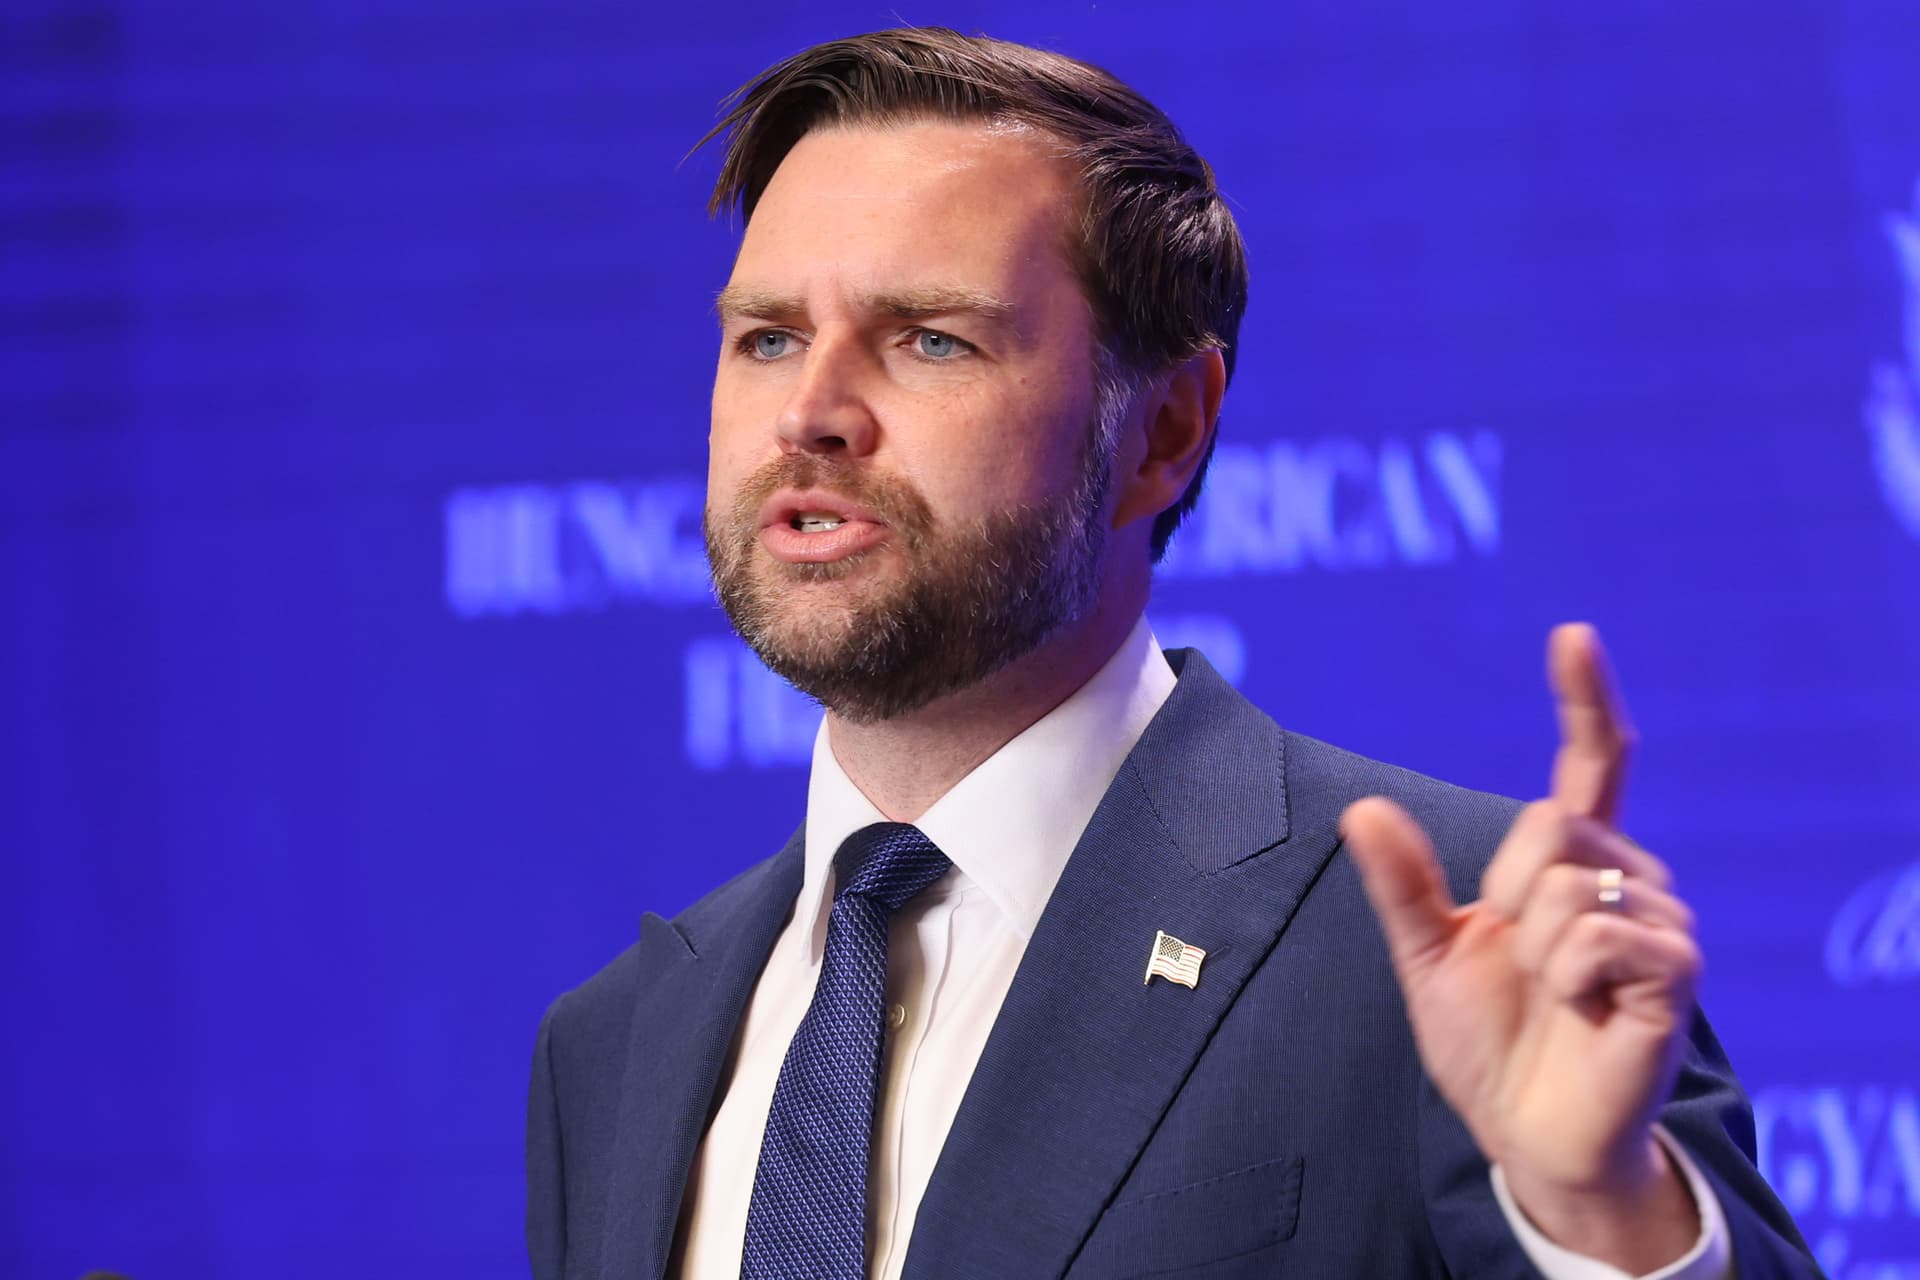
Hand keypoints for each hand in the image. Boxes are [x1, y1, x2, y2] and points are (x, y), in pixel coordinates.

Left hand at [1341, 624, 1702, 1269]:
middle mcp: (1628, 879)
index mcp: (1572, 865)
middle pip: (1554, 822)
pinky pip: (1600, 935)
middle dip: (1512, 891)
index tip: (1572, 634)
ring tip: (1557, 997)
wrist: (1529, 1135)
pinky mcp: (1676, 974)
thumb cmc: (1489, 1043)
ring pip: (1571, 882)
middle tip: (1521, 960)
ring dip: (1537, 948)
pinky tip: (1584, 1013)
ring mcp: (1661, 924)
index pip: (1590, 765)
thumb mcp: (1427, 956)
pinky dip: (1569, 977)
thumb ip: (1402, 885)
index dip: (1584, 698)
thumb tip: (1362, 808)